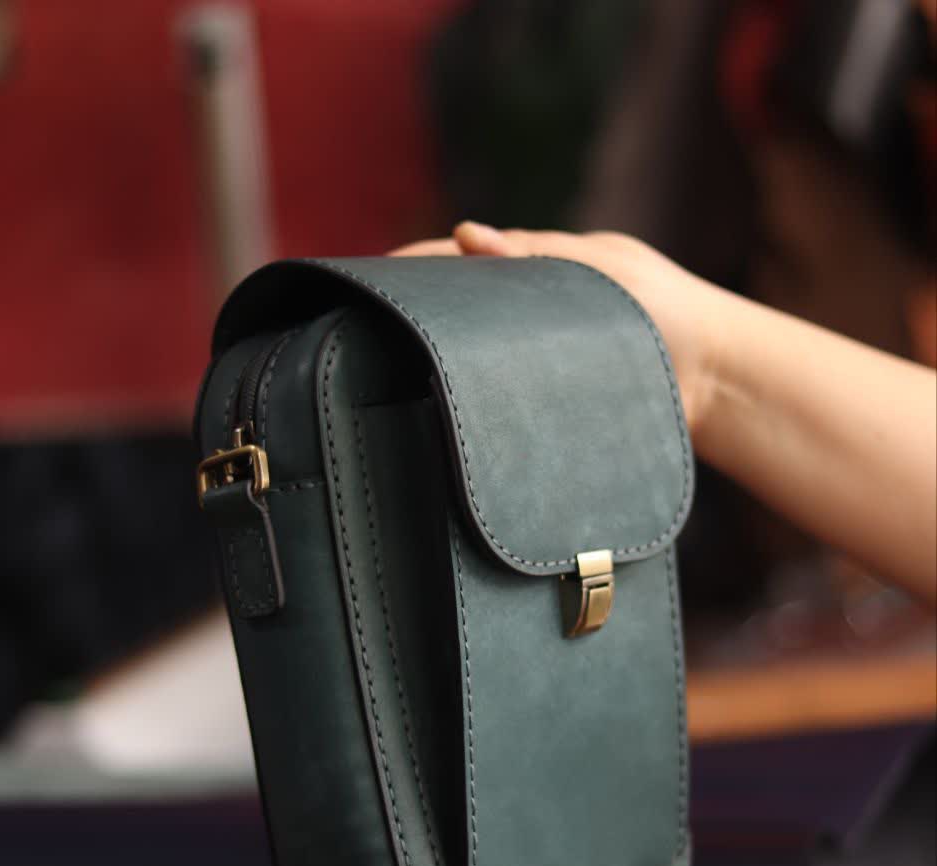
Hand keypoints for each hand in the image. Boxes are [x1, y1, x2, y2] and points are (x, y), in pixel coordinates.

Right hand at [392, 222, 726, 435]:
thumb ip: (536, 256)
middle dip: (412, 320)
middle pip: (457, 315)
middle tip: (362, 332)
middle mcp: (530, 319)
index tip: (366, 280)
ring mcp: (534, 366)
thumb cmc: (671, 311)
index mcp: (540, 271)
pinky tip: (439, 417)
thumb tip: (465, 235)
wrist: (717, 381)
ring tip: (385, 378)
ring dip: (436, 368)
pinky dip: (468, 409)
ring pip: (471, 363)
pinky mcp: (546, 411)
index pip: (461, 263)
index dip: (413, 271)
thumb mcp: (604, 269)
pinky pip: (497, 407)